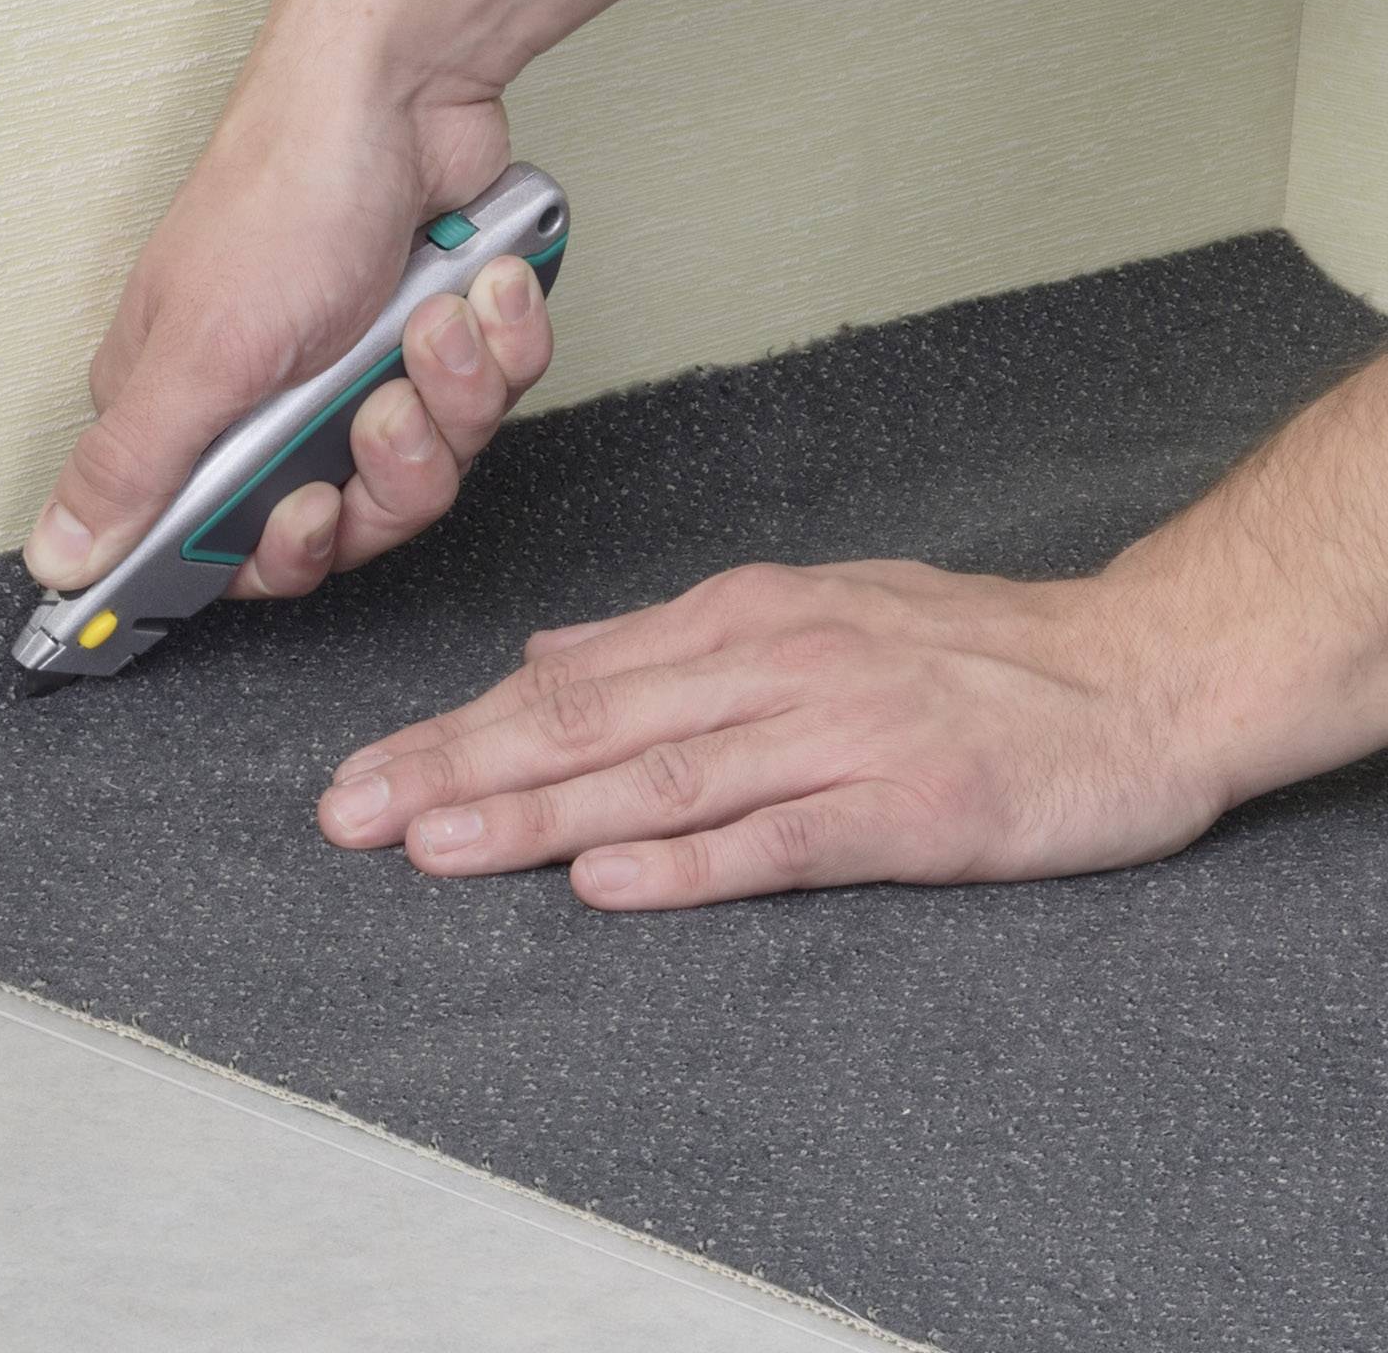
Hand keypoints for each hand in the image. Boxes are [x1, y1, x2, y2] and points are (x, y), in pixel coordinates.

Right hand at [23, 0, 554, 601]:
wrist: (405, 84)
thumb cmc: (288, 190)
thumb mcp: (201, 354)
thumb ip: (131, 471)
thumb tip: (59, 554)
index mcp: (186, 412)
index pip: (224, 547)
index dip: (280, 552)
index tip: (311, 519)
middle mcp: (268, 402)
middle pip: (348, 520)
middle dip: (388, 467)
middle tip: (380, 404)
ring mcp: (357, 373)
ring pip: (431, 465)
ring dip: (451, 393)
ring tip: (433, 317)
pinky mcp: (432, 343)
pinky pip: (488, 400)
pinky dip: (496, 345)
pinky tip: (476, 289)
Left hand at [316, 560, 1236, 908]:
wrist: (1141, 672)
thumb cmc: (966, 650)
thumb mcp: (805, 610)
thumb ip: (666, 643)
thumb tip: (540, 656)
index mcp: (738, 617)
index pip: (564, 682)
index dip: (453, 730)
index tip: (362, 773)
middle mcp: (770, 663)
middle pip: (584, 724)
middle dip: (454, 771)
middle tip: (351, 815)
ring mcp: (835, 733)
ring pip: (658, 778)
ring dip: (536, 816)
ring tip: (435, 848)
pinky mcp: (903, 807)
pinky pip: (777, 837)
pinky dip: (686, 864)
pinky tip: (603, 883)